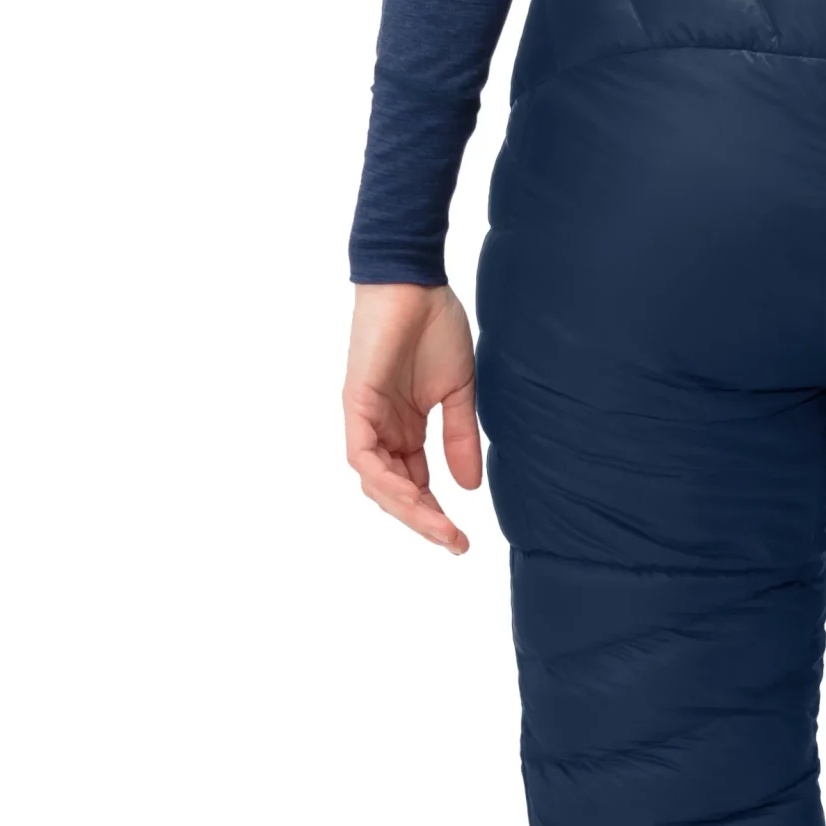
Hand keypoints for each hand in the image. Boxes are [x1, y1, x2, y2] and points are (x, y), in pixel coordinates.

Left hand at [343, 283, 482, 554]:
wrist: (415, 281)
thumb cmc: (434, 326)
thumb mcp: (458, 393)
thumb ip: (459, 439)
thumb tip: (469, 487)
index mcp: (402, 428)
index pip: (415, 484)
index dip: (435, 514)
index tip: (462, 538)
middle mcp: (380, 429)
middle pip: (394, 492)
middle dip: (423, 521)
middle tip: (454, 544)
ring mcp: (365, 418)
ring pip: (377, 482)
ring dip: (407, 509)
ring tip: (439, 528)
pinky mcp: (356, 403)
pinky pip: (363, 455)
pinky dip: (385, 479)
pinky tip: (413, 497)